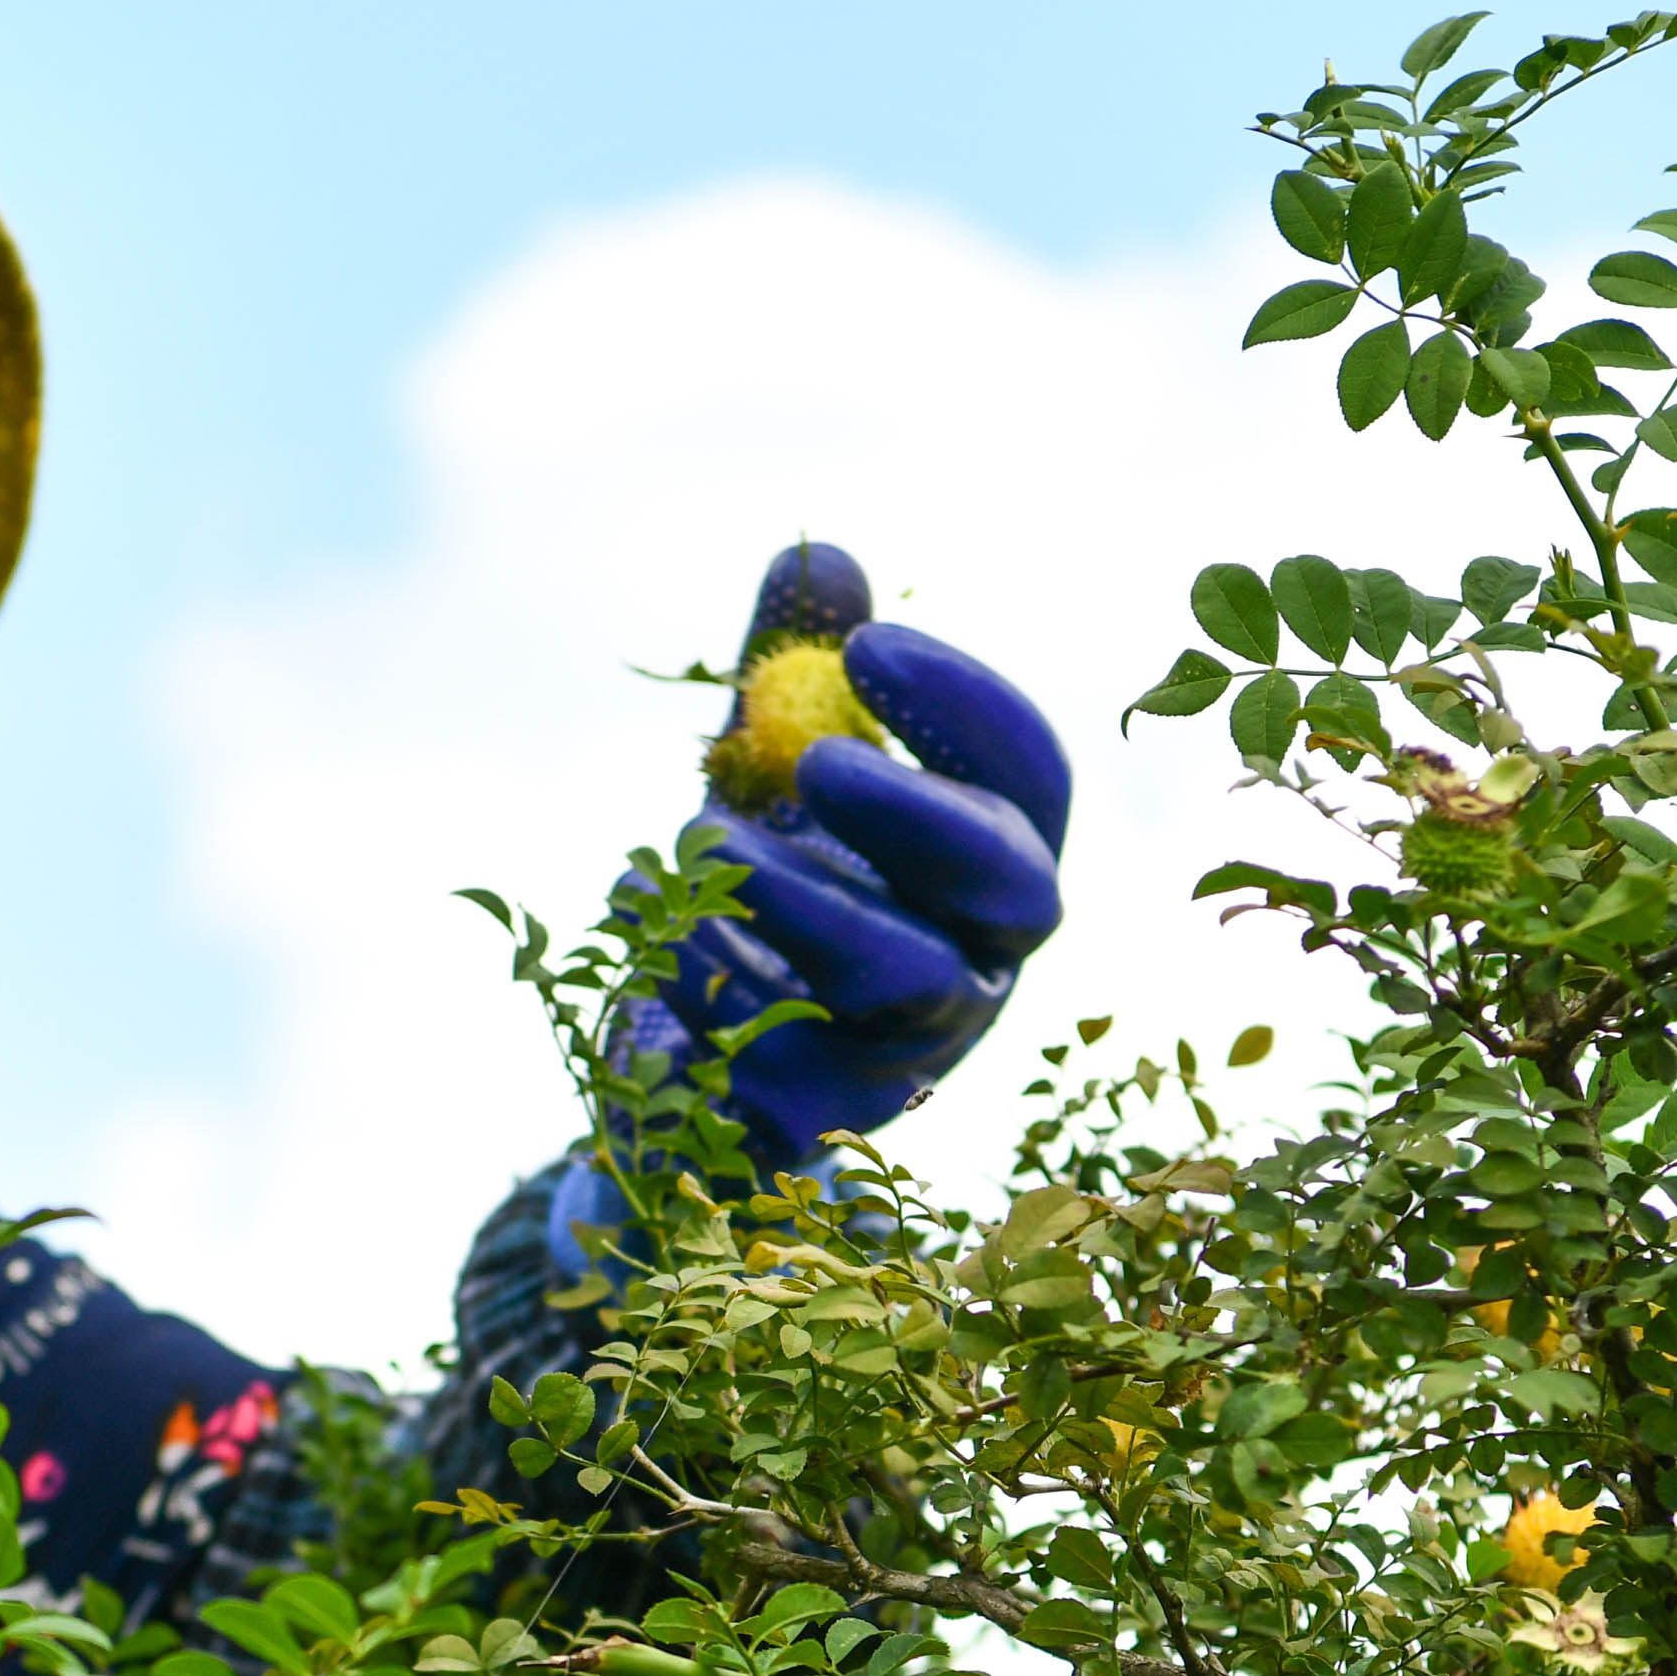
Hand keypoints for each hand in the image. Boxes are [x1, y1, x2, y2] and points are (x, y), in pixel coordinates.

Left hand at [549, 544, 1071, 1277]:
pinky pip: (777, 1042)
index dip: (964, 706)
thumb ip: (793, 665)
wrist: (669, 1057)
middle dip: (919, 810)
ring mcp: (912, 1054)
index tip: (867, 647)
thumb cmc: (750, 890)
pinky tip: (644, 913)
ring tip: (696, 832)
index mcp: (988, 860)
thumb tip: (822, 556)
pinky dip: (698, 962)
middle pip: (1012, 886)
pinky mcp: (819, 1119)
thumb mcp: (762, 767)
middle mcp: (981, 960)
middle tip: (812, 759)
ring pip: (900, 972)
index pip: (1032, 775)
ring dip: (794, 889)